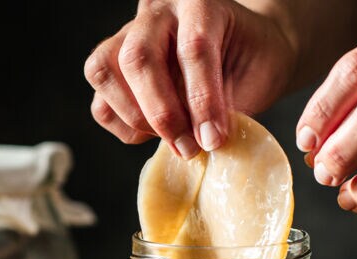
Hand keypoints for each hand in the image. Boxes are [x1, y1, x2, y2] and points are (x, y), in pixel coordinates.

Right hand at [84, 0, 296, 156]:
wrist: (245, 54)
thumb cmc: (253, 64)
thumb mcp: (257, 77)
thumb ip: (229, 104)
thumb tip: (204, 141)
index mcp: (200, 3)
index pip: (193, 48)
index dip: (202, 100)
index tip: (213, 139)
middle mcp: (158, 13)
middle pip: (138, 57)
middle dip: (161, 112)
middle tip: (188, 146)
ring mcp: (127, 37)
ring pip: (103, 71)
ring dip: (135, 117)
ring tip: (172, 139)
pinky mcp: (113, 68)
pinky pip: (99, 102)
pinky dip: (123, 126)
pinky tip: (155, 135)